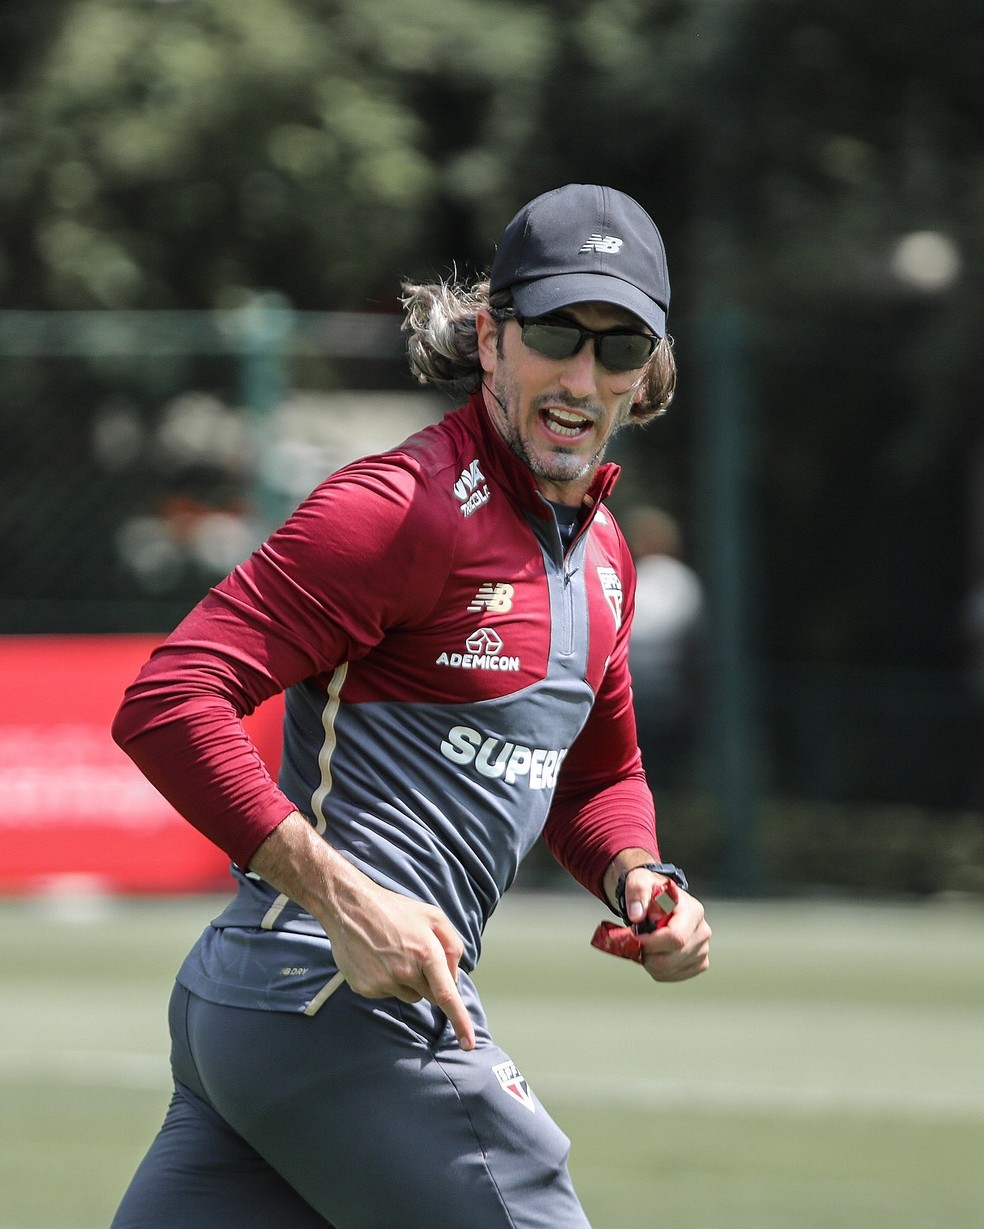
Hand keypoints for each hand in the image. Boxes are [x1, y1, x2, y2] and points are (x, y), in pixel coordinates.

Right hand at [248, 812, 474, 1049]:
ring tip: (392, 953)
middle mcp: (406, 971)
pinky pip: (387, 994)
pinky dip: (386, 981)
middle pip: (429, 995)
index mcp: (427, 953)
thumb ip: (453, 944)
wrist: (350, 907)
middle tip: (413, 953)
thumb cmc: (395, 909)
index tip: (469, 1044)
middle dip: (428, 981)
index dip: (460, 1022)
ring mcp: (384, 982)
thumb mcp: (433, 916)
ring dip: (406, 981)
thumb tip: (455, 975)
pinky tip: (376, 959)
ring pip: (409, 996)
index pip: (447, 996)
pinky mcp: (366, 988)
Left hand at [622, 868, 710, 981]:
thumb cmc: (652, 892)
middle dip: (648, 954)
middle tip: (637, 941)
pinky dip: (658, 970)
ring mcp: (703, 949)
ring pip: (671, 969)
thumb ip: (637, 892)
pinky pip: (674, 976)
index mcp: (693, 910)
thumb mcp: (641, 881)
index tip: (636, 937)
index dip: (652, 943)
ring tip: (646, 945)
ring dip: (651, 962)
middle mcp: (702, 931)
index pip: (675, 937)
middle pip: (672, 958)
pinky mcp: (699, 963)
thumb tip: (636, 915)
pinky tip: (655, 954)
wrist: (661, 900)